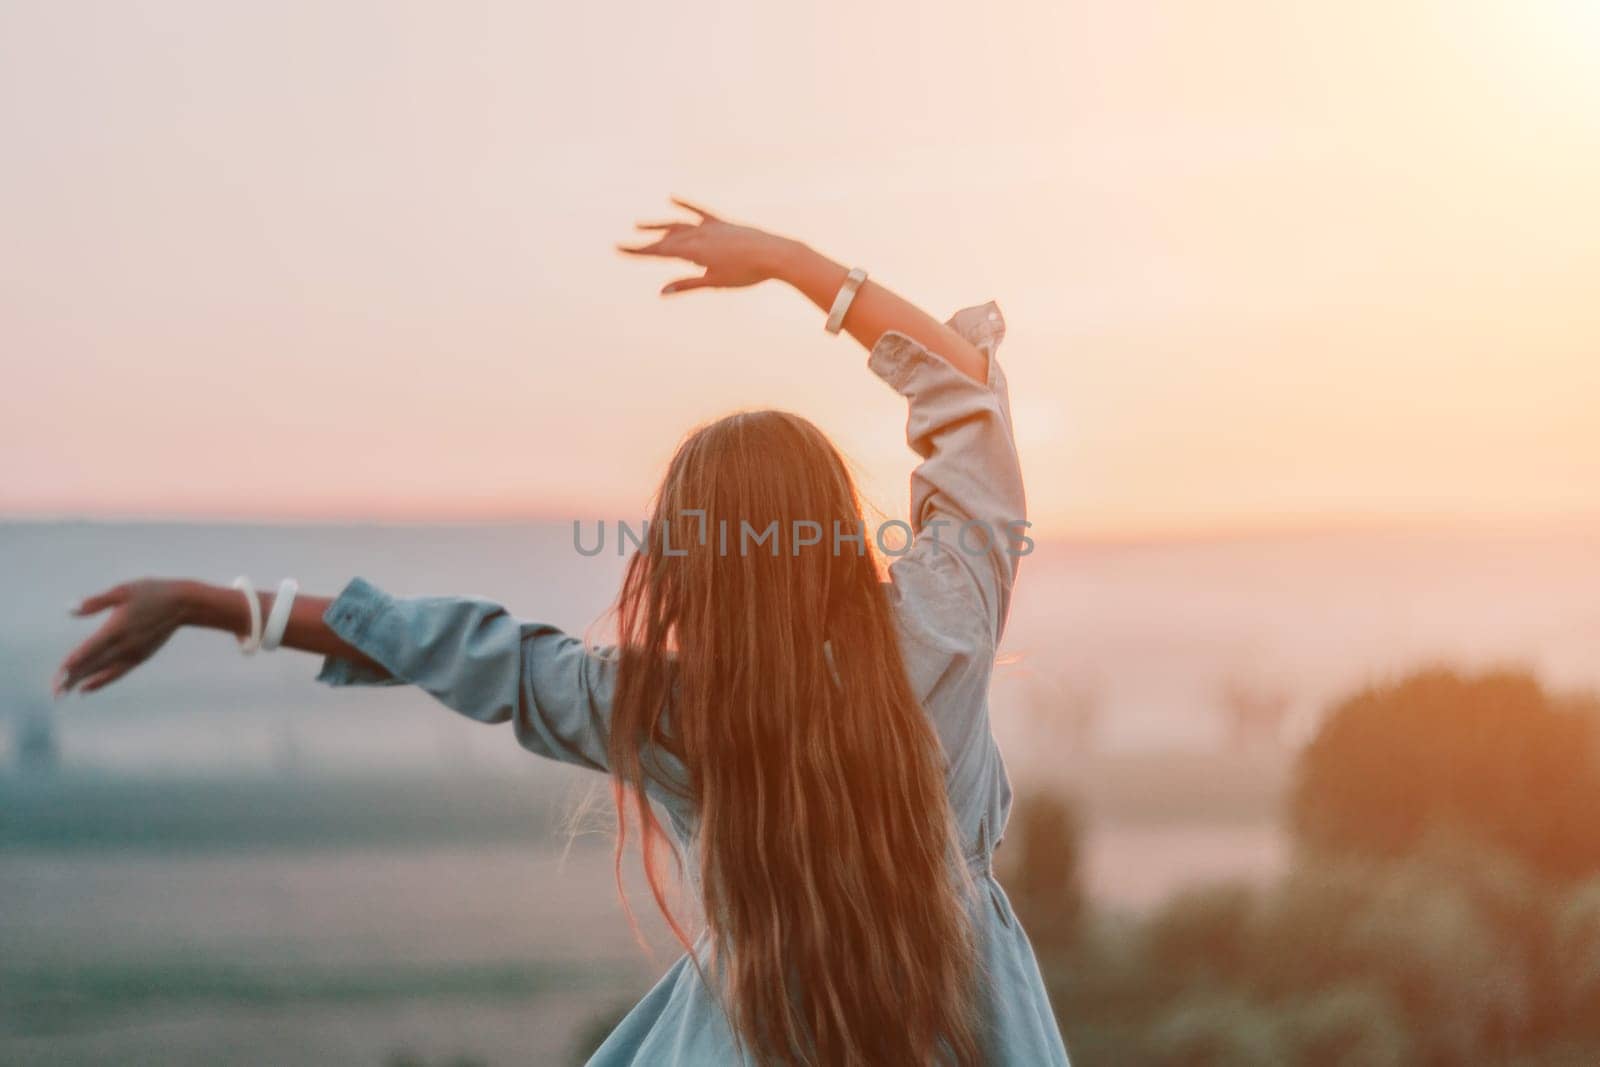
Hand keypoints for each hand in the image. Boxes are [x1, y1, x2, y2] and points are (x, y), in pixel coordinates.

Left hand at [55, 579, 189, 694]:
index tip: (59, 677)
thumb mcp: (123, 591)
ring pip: (103, 671)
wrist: (184, 604)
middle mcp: (125, 645)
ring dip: (82, 682)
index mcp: (118, 627)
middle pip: (94, 665)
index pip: (90, 649)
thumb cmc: (151, 592)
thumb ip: (96, 602)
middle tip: (55, 692)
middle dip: (73, 678)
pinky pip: (116, 673)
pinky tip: (85, 688)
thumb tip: (69, 610)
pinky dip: (100, 681)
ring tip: (63, 692)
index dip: (73, 663)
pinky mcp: (140, 657)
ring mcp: (133, 653)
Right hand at [619, 198, 798, 294]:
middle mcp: (698, 235)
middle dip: (644, 242)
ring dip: (658, 226)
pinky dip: (685, 205)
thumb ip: (687, 285)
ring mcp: (709, 227)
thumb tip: (661, 292)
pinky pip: (699, 212)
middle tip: (624, 244)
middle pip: (665, 239)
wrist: (775, 254)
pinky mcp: (722, 223)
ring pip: (678, 225)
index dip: (636, 251)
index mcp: (693, 251)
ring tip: (640, 225)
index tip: (617, 248)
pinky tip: (672, 198)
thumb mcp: (715, 281)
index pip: (658, 251)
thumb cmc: (746, 273)